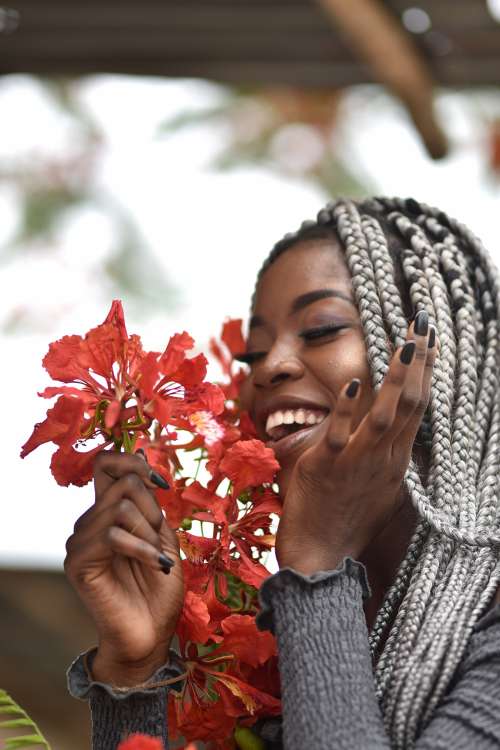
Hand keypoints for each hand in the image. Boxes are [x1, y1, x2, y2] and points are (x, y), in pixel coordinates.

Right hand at [64, 451, 183, 685]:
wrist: (152, 634)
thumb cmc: (160, 588)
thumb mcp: (163, 535)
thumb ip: (150, 500)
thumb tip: (142, 454)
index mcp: (108, 512)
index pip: (105, 464)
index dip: (131, 462)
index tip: (160, 482)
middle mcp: (89, 522)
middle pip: (123, 484)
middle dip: (153, 511)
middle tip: (160, 544)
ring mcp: (80, 542)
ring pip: (121, 508)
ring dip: (150, 535)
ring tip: (157, 561)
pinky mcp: (78, 563)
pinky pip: (113, 535)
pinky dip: (143, 548)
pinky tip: (157, 565)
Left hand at [275, 313, 437, 575]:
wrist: (322, 557)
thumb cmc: (348, 521)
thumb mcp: (378, 486)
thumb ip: (386, 455)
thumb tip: (393, 430)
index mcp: (395, 461)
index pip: (417, 409)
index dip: (425, 373)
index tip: (430, 342)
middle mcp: (382, 459)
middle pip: (408, 405)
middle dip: (417, 363)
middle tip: (423, 325)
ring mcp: (356, 462)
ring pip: (383, 416)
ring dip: (394, 380)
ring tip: (403, 345)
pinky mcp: (326, 467)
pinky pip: (339, 434)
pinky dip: (346, 410)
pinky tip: (350, 384)